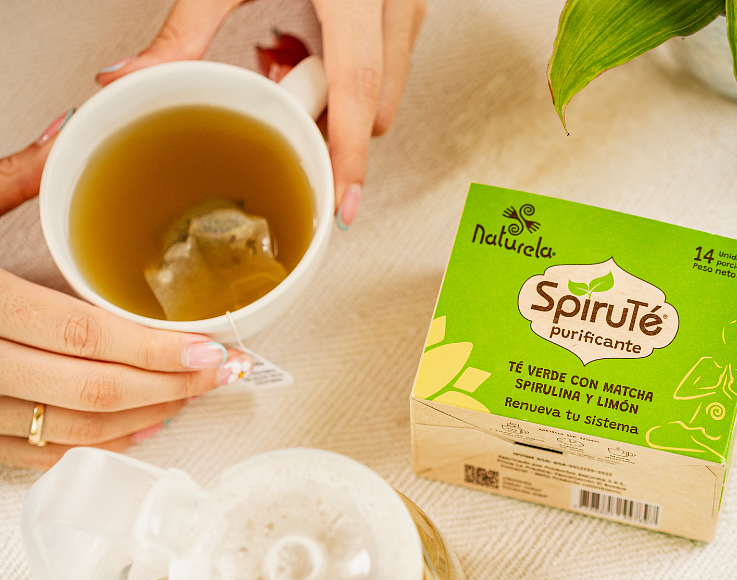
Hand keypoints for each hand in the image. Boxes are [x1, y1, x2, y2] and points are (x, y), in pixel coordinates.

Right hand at [0, 120, 253, 469]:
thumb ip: (11, 180)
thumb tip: (71, 141)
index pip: (87, 337)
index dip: (158, 352)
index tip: (212, 351)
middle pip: (91, 393)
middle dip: (170, 389)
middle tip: (218, 377)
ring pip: (71, 435)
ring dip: (142, 421)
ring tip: (187, 400)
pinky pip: (34, 457)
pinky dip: (92, 449)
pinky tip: (132, 432)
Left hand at [96, 0, 426, 228]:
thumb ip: (184, 28)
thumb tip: (132, 77)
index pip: (359, 92)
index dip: (351, 157)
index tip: (343, 206)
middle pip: (376, 109)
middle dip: (335, 126)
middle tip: (284, 98)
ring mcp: (408, 3)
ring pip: (386, 94)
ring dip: (342, 102)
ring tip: (294, 60)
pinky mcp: (407, 8)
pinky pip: (389, 70)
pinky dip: (352, 78)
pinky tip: (315, 47)